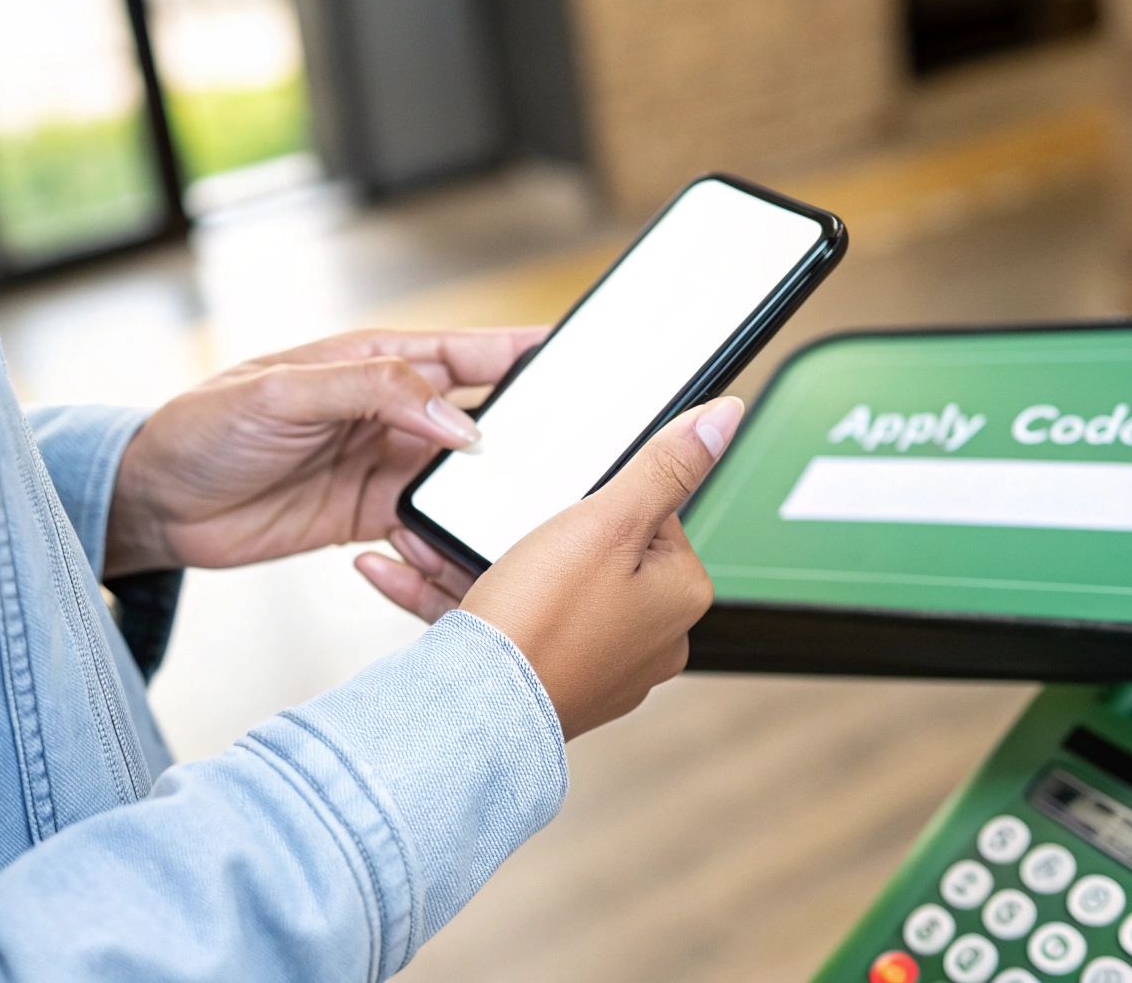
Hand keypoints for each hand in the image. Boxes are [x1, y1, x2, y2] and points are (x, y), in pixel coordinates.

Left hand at [104, 328, 544, 576]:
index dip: (527, 353)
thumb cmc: (204, 426)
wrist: (155, 504)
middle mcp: (392, 412)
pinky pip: (429, 527)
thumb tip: (458, 420)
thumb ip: (375, 393)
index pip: (472, 352)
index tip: (581, 359)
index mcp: (379, 362)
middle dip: (529, 432)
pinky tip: (456, 550)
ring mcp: (385, 466)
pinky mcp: (371, 517)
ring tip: (522, 512)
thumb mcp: (285, 391)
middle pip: (482, 418)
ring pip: (464, 479)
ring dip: (488, 495)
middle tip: (576, 452)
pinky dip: (445, 540)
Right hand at [379, 396, 743, 739]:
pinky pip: (504, 623)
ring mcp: (597, 665)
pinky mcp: (545, 681)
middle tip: (489, 519)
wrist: (472, 714)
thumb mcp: (608, 521)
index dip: (598, 499)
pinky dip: (457, 593)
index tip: (560, 501)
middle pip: (591, 550)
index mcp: (679, 597)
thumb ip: (665, 467)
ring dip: (477, 557)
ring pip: (538, 587)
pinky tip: (407, 567)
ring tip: (428, 533)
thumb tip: (724, 418)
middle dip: (525, 528)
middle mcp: (649, 639)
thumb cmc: (544, 623)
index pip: (650, 517)